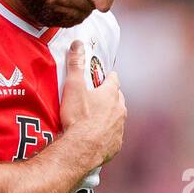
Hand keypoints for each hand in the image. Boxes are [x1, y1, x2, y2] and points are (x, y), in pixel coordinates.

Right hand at [59, 40, 125, 166]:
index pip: (113, 79)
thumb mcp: (73, 87)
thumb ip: (76, 64)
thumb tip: (77, 44)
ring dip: (111, 115)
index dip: (107, 77)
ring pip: (118, 117)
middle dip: (111, 96)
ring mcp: (120, 128)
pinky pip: (114, 136)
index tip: (103, 77)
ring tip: (98, 117)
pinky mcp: (116, 144)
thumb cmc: (78, 117)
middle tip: (98, 97)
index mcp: (111, 94)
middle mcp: (120, 110)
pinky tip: (99, 136)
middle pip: (118, 98)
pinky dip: (108, 134)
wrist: (81, 149)